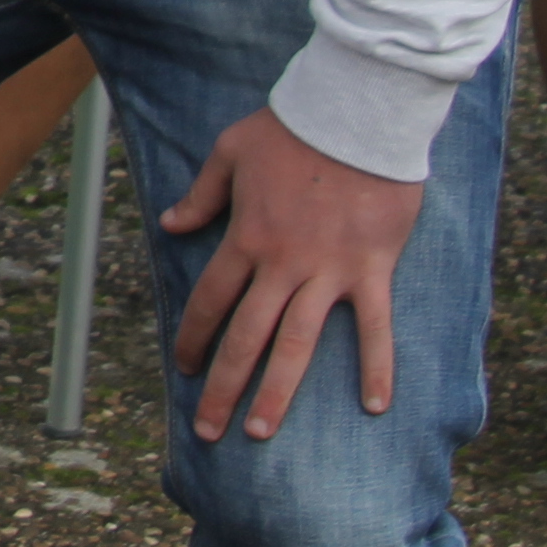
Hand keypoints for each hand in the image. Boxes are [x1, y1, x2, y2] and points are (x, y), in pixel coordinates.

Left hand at [159, 107, 424, 439]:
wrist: (356, 116)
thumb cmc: (291, 130)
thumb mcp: (229, 153)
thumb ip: (201, 195)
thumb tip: (170, 225)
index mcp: (245, 239)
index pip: (210, 302)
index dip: (193, 339)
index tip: (184, 370)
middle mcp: (282, 265)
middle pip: (246, 338)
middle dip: (223, 386)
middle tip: (209, 430)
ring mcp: (329, 272)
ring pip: (298, 345)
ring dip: (278, 392)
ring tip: (259, 431)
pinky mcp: (372, 271)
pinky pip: (375, 329)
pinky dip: (376, 368)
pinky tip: (373, 407)